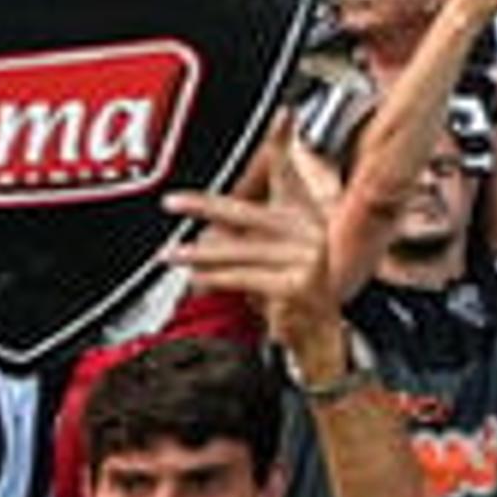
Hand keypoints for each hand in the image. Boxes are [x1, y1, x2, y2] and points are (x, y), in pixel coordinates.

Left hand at [165, 174, 346, 368]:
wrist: (324, 341)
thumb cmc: (297, 300)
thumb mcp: (276, 258)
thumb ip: (250, 235)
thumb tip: (209, 229)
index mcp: (309, 218)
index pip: (279, 183)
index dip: (259, 164)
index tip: (230, 155)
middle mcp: (313, 233)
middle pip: (249, 214)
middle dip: (205, 207)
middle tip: (173, 203)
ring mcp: (309, 258)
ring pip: (241, 250)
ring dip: (200, 253)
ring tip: (172, 254)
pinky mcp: (298, 285)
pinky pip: (245, 277)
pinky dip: (217, 278)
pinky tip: (198, 278)